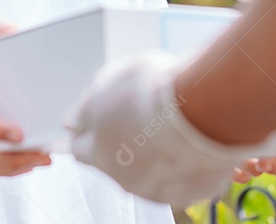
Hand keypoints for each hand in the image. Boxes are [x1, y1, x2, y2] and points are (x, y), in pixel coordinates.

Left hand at [65, 49, 275, 206]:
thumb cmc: (155, 91)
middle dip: (127, 142)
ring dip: (156, 152)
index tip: (106, 120)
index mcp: (99, 153)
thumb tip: (71, 122)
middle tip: (146, 116)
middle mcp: (124, 178)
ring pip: (151, 171)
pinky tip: (191, 138)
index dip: (93, 132)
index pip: (82, 150)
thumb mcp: (108, 83)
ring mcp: (158, 189)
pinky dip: (184, 162)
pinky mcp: (189, 192)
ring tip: (172, 123)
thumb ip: (87, 107)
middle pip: (118, 162)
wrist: (204, 107)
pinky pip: (182, 177)